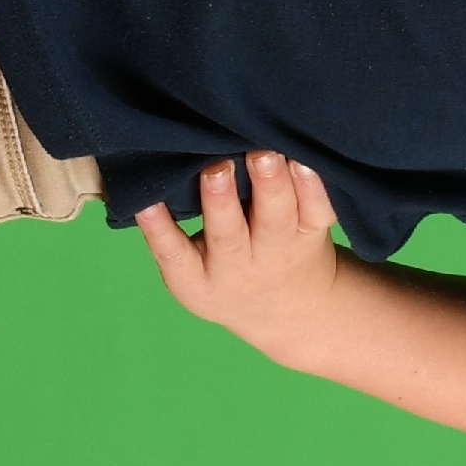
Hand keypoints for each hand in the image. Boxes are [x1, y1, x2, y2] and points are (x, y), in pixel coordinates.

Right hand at [133, 152, 345, 355]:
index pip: (173, 254)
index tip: (147, 202)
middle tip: (217, 169)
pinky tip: (303, 159)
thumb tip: (147, 167)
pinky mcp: (313, 233)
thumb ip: (170, 228)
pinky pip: (318, 210)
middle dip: (221, 200)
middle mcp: (239, 268)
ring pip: (277, 218)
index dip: (158, 229)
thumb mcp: (191, 269)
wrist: (287, 310)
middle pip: (230, 236)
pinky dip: (313, 186)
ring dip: (270, 184)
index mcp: (198, 279)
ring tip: (263, 154)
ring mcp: (279, 251)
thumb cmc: (223, 269)